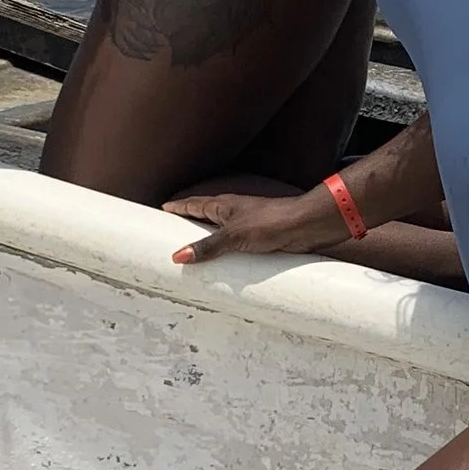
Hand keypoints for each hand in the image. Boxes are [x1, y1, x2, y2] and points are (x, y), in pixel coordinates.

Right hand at [163, 185, 347, 264]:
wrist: (305, 225)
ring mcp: (246, 226)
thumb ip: (207, 247)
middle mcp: (233, 214)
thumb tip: (178, 256)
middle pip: (205, 217)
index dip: (178, 207)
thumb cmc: (272, 222)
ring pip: (220, 233)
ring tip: (194, 254)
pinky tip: (224, 264)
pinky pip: (234, 247)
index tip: (163, 209)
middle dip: (189, 224)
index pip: (193, 205)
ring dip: (208, 241)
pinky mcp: (258, 239)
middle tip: (172, 233)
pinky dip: (225, 253)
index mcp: (223, 206)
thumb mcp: (233, 236)